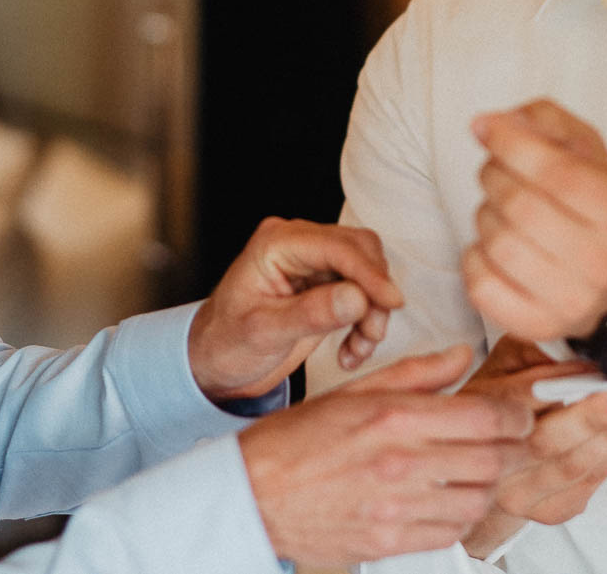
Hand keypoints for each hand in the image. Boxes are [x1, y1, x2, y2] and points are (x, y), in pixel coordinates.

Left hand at [189, 217, 402, 400]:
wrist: (215, 362)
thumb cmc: (225, 344)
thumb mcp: (264, 334)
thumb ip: (311, 314)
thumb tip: (357, 298)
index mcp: (276, 244)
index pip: (337, 247)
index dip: (369, 273)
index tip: (391, 303)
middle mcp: (298, 244)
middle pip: (360, 251)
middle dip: (374, 294)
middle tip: (372, 333)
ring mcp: (313, 263)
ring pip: (367, 272)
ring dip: (373, 311)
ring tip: (359, 348)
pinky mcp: (325, 284)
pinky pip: (363, 293)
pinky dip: (366, 321)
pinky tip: (352, 351)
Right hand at [238, 345, 533, 565]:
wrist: (254, 493)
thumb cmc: (297, 441)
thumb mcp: (355, 390)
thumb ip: (416, 373)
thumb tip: (460, 356)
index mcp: (393, 416)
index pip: (484, 415)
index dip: (515, 415)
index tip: (519, 413)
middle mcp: (398, 462)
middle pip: (493, 459)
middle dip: (515, 449)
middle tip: (514, 442)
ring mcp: (395, 506)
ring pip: (478, 499)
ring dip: (490, 485)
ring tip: (484, 472)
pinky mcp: (388, 541)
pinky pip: (449, 532)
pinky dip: (461, 517)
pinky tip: (452, 500)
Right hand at [455, 335, 606, 557]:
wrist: (488, 462)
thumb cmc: (500, 403)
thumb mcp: (504, 364)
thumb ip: (530, 351)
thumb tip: (570, 341)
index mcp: (478, 415)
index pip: (520, 399)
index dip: (562, 381)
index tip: (597, 365)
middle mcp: (493, 459)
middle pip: (546, 440)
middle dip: (594, 417)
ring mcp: (517, 492)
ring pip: (571, 466)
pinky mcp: (545, 510)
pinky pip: (585, 486)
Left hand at [463, 100, 606, 341]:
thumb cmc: (593, 207)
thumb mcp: (586, 151)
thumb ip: (544, 122)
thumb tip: (491, 124)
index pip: (559, 174)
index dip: (512, 144)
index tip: (487, 129)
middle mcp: (603, 263)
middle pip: (521, 207)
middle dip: (494, 176)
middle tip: (495, 171)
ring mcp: (572, 302)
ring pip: (497, 244)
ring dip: (484, 215)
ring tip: (498, 210)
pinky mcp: (539, 326)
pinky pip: (481, 286)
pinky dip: (473, 258)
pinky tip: (490, 246)